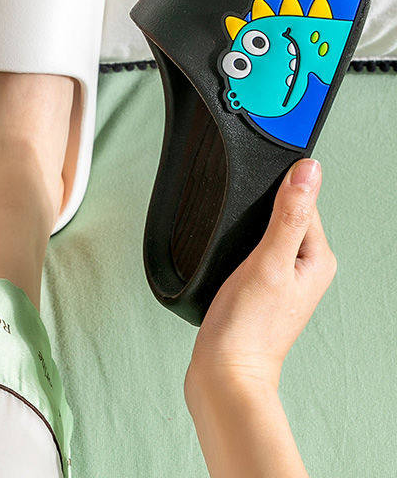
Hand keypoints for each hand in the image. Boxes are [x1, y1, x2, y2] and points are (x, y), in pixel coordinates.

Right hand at [187, 158, 336, 396]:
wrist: (224, 371)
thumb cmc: (248, 325)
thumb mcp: (269, 261)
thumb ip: (289, 214)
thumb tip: (309, 171)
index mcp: (318, 258)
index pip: (302, 201)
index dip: (275, 191)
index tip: (252, 197)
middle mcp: (305, 266)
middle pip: (283, 213)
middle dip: (258, 211)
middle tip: (238, 228)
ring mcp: (282, 277)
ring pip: (264, 230)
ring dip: (246, 227)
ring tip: (231, 243)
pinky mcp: (260, 286)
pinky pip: (252, 248)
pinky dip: (238, 243)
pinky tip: (226, 252)